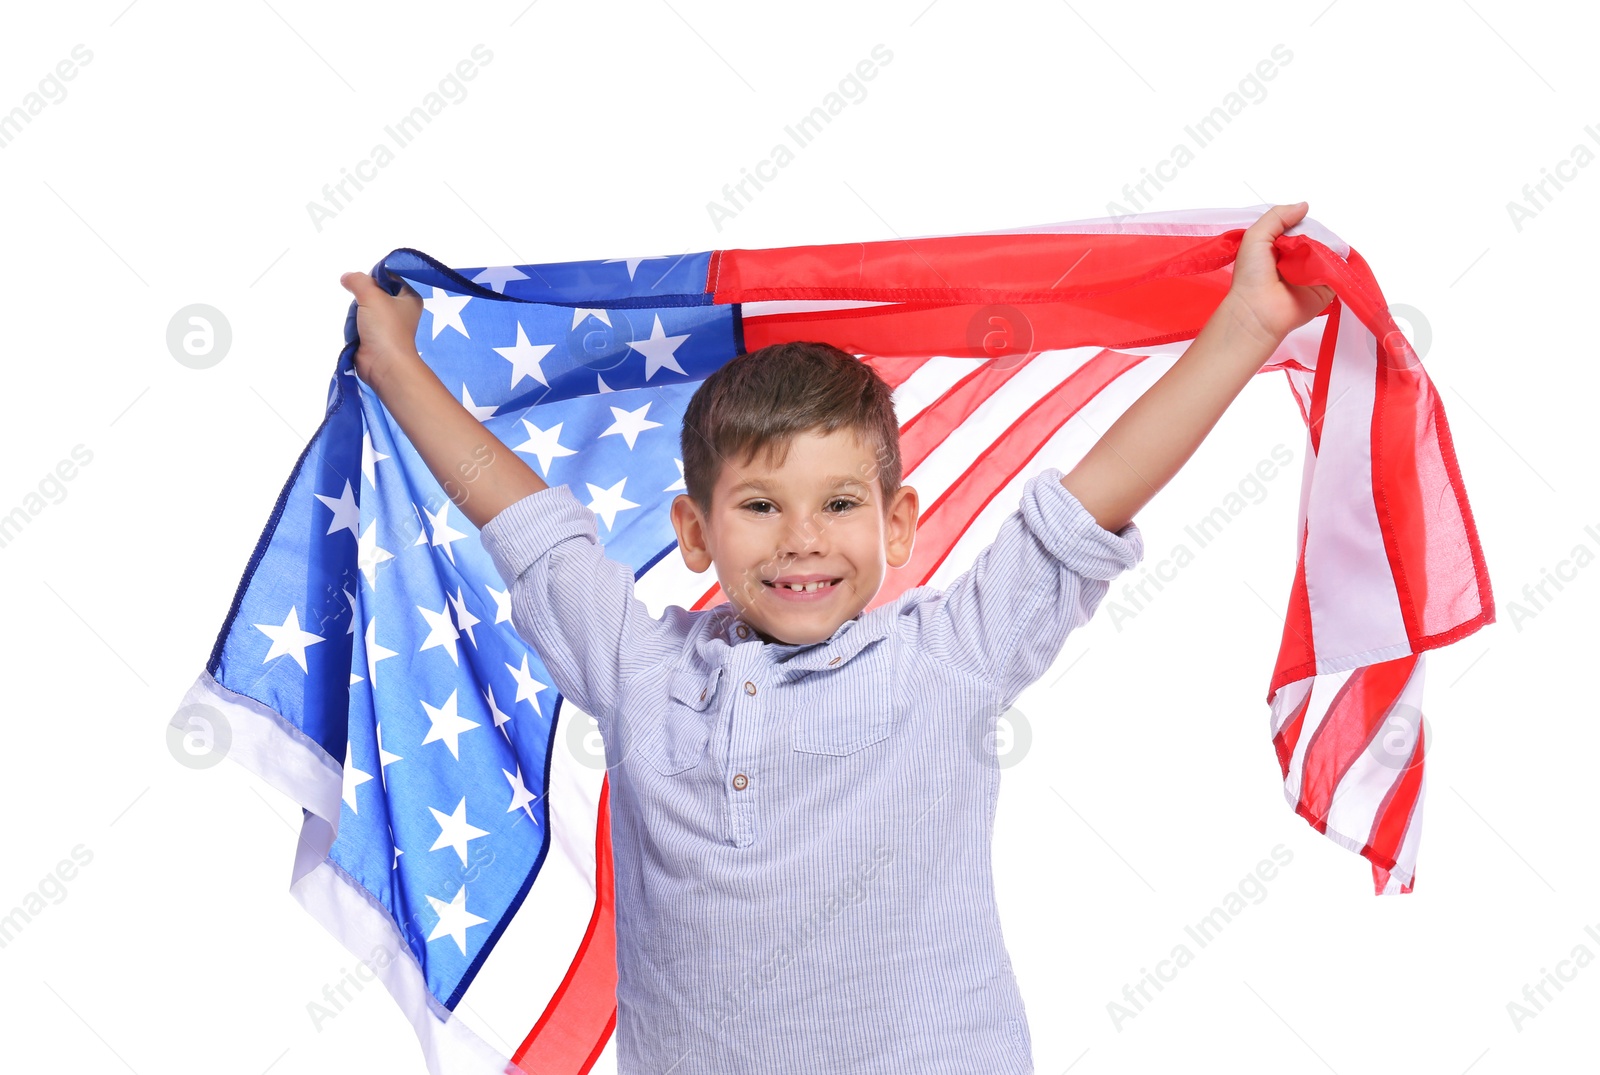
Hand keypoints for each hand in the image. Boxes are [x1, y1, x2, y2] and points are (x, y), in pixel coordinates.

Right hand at [340, 271, 423, 390]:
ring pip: (365, 308)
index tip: (363, 283)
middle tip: (362, 304)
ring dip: (356, 313)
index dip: (374, 277)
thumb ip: (358, 281)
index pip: (390, 277)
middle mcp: (401, 310)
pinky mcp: (376, 337)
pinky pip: (361, 324)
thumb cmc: (385, 327)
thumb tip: (347, 277)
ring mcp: (388, 325)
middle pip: (375, 293)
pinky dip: (355, 325)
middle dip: (362, 297)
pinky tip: (355, 330)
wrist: (384, 364)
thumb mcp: (372, 295)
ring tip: (358, 320)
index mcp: (409, 298)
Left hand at [1224, 202, 1336, 348]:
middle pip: (1319, 237)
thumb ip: (1277, 217)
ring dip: (1327, 248)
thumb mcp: (1256, 237)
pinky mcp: (1327, 287)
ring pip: (1331, 251)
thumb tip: (1304, 206)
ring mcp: (1314, 273)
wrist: (1258, 311)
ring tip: (1314, 254)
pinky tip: (1328, 262)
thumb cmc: (1251, 276)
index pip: (1301, 226)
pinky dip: (1339, 264)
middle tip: (1306, 243)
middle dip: (1317, 235)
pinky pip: (1340, 270)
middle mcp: (1298, 259)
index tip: (1300, 223)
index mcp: (1281, 247)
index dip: (1303, 223)